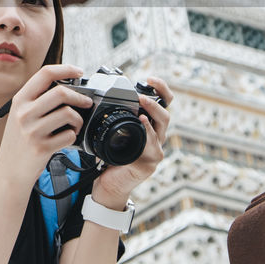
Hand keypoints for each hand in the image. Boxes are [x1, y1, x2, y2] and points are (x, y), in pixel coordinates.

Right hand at [0, 64, 93, 188]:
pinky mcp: (41, 147)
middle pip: (61, 92)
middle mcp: (24, 113)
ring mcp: (32, 131)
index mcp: (19, 100)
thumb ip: (37, 100)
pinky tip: (66, 139)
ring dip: (78, 120)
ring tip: (75, 126)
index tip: (78, 71)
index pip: (45, 74)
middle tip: (86, 103)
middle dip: (80, 97)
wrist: (9, 171)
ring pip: (68, 114)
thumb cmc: (18, 142)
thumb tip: (68, 87)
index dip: (66, 69)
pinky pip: (69, 135)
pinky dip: (73, 136)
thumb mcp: (20, 115)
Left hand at [92, 76, 172, 208]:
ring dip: (152, 111)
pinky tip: (142, 122)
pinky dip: (148, 132)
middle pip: (165, 113)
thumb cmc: (110, 158)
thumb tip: (99, 95)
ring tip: (142, 102)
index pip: (162, 105)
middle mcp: (155, 137)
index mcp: (148, 127)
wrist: (108, 184)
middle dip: (157, 99)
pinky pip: (152, 144)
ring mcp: (155, 149)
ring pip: (161, 127)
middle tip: (143, 92)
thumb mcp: (112, 133)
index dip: (161, 90)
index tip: (151, 79)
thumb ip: (115, 118)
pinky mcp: (150, 161)